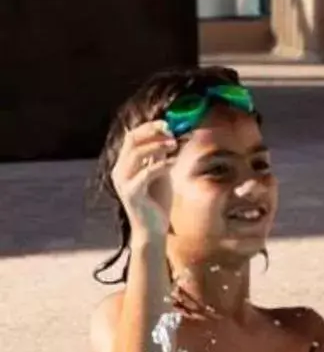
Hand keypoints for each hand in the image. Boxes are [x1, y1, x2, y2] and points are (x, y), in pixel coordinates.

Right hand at [111, 121, 176, 246]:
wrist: (152, 228)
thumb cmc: (156, 200)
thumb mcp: (160, 173)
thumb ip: (161, 156)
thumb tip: (170, 136)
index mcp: (125, 164)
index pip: (132, 137)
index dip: (149, 127)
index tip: (168, 123)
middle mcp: (120, 170)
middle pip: (132, 140)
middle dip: (152, 132)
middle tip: (172, 131)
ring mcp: (124, 181)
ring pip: (135, 153)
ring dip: (157, 145)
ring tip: (175, 145)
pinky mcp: (132, 193)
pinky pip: (146, 173)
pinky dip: (162, 164)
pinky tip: (174, 162)